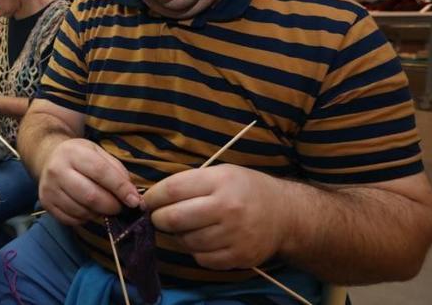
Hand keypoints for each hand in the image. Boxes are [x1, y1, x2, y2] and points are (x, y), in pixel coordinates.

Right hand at [37, 138, 141, 225]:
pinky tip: (89, 210)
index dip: (120, 188)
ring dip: (99, 214)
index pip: (100, 172)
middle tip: (120, 207)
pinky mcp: (46, 203)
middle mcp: (57, 170)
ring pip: (81, 211)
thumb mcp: (99, 153)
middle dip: (111, 206)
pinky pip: (71, 220)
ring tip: (104, 207)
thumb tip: (133, 198)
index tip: (134, 201)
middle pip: (90, 196)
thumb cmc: (80, 156)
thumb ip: (117, 172)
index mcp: (74, 152)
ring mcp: (49, 188)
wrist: (49, 157)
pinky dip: (86, 219)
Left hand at [143, 164, 291, 270]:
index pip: (173, 190)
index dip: (153, 197)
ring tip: (186, 227)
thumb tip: (153, 197)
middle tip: (159, 217)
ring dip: (178, 236)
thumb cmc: (246, 189)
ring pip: (186, 241)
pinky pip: (201, 258)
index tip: (147, 201)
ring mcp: (233, 235)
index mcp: (220, 181)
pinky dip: (196, 250)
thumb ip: (189, 183)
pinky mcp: (238, 256)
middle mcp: (227, 208)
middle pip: (174, 218)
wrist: (285, 214)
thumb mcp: (221, 173)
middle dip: (159, 219)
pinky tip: (203, 239)